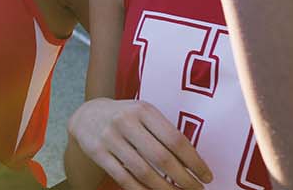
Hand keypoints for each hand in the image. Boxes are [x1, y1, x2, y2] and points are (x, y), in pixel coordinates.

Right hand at [68, 98, 213, 189]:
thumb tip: (193, 162)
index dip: (194, 161)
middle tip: (197, 189)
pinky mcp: (98, 153)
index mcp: (143, 110)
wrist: (86, 115)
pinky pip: (124, 178)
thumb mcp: (144, 114)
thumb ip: (164, 132)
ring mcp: (110, 138)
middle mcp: (126, 122)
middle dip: (184, 178)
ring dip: (165, 188)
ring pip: (143, 171)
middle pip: (161, 158)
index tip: (206, 176)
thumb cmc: (125, 117)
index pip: (175, 139)